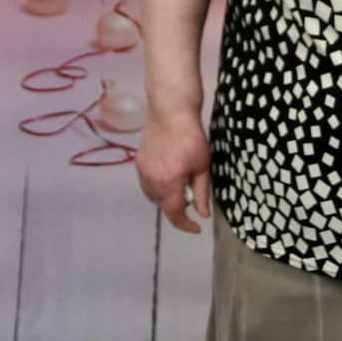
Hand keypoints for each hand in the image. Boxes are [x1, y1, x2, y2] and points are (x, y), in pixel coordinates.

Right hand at [135, 109, 212, 234]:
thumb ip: (201, 193)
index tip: (196, 228)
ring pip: (153, 196)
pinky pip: (147, 184)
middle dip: (177, 207)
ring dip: (165, 198)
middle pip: (162, 206)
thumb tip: (202, 214)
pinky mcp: (138, 163)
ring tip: (180, 184)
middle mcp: (151, 180)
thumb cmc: (192, 137)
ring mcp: (142, 171)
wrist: (170, 112)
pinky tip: (169, 175)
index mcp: (168, 183)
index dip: (185, 225)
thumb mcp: (202, 167)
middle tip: (192, 197)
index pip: (174, 214)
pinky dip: (157, 187)